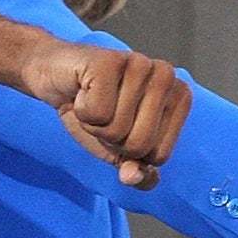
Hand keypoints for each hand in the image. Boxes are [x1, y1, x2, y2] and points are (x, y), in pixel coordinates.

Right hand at [26, 41, 190, 188]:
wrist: (56, 79)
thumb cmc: (94, 110)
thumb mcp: (119, 149)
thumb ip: (137, 172)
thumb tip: (132, 177)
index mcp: (180, 97)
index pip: (158, 156)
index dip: (130, 152)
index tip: (120, 126)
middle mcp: (167, 75)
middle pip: (139, 144)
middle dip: (110, 139)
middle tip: (103, 113)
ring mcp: (139, 63)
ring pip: (117, 129)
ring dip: (94, 125)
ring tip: (92, 100)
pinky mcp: (109, 60)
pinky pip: (97, 113)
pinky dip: (81, 111)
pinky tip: (82, 91)